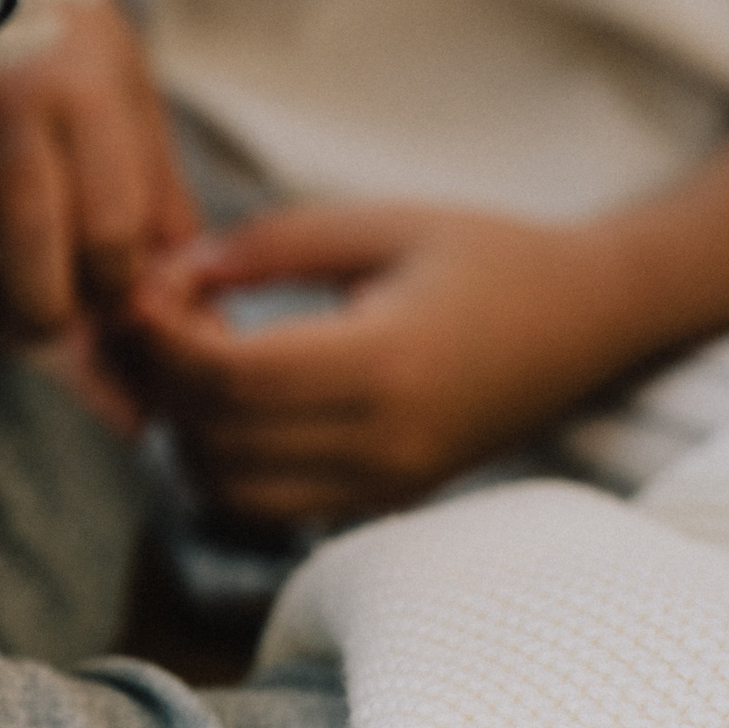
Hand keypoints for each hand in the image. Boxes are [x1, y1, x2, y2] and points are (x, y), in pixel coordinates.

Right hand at [0, 0, 199, 345]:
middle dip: (38, 308)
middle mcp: (4, 95)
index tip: (104, 300)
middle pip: (25, 234)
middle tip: (43, 327)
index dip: (112, 288)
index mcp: (84, 87)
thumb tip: (171, 293)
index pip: (108, 226)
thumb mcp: (125, 95)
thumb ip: (153, 193)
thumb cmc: (58, 46)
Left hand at [119, 202, 631, 523]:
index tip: (135, 295)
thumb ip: (271, 245)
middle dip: (160, 382)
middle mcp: (383, 442)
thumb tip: (173, 274)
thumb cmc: (487, 255)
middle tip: (150, 321)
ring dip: (183, 429)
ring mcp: (383, 484)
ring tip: (192, 358)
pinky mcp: (381, 501)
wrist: (593, 319)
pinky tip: (230, 399)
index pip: (230, 378)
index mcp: (386, 363)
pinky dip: (222, 460)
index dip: (162, 341)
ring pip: (226, 488)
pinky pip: (264, 504)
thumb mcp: (381, 223)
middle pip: (215, 438)